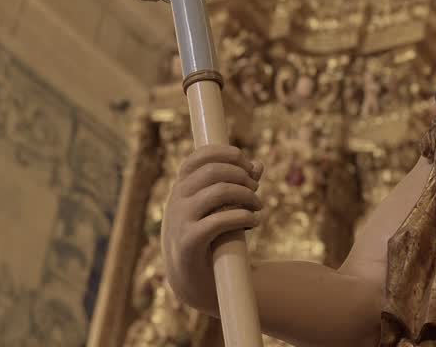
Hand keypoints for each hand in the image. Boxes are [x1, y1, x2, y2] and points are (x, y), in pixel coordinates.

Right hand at [162, 144, 264, 311]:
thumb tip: (258, 165)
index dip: (226, 154)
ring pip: (219, 191)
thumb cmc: (209, 239)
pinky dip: (243, 217)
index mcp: (181, 188)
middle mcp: (176, 200)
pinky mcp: (189, 242)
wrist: (193, 282)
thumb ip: (237, 186)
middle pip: (213, 171)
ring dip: (246, 195)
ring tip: (258, 206)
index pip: (198, 157)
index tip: (247, 163)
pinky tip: (254, 222)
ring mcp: (180, 220)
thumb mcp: (219, 209)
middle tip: (256, 188)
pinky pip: (219, 220)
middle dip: (241, 175)